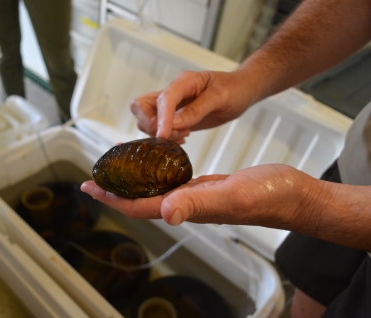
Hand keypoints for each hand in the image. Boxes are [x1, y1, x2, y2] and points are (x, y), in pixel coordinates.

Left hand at [81, 164, 314, 228]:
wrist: (293, 195)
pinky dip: (158, 173)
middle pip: (142, 200)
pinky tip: (155, 164)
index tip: (89, 187)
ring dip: (135, 182)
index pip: (140, 206)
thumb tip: (165, 213)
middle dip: (116, 190)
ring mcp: (198, 197)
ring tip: (119, 169)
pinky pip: (174, 182)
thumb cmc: (268, 197)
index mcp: (188, 208)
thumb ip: (198, 203)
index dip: (113, 198)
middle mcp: (188, 205)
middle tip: (96, 177)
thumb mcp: (231, 195)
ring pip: (156, 191)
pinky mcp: (208, 187)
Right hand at [130, 70, 259, 142]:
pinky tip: (182, 138)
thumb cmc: (234, 89)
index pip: (163, 99)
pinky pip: (157, 127)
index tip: (163, 136)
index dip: (160, 119)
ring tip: (183, 135)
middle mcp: (172, 92)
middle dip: (151, 125)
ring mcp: (171, 105)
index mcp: (183, 82)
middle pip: (141, 106)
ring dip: (159, 133)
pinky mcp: (173, 116)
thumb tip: (174, 124)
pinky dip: (165, 136)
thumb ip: (197, 110)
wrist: (241, 91)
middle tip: (172, 135)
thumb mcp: (220, 97)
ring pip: (145, 119)